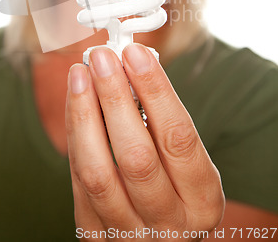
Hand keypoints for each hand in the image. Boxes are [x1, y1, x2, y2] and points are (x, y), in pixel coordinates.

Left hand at [66, 43, 224, 240]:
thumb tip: (129, 64)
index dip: (155, 91)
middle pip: (136, 157)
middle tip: (102, 58)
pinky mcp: (95, 234)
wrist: (158, 234)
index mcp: (203, 200)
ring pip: (98, 172)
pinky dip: (75, 132)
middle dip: (115, 98)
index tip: (135, 54)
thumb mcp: (186, 160)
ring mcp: (129, 234)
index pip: (178, 138)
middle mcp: (169, 224)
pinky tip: (76, 101)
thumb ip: (162, 120)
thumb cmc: (175, 183)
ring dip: (85, 114)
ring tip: (80, 74)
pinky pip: (77, 178)